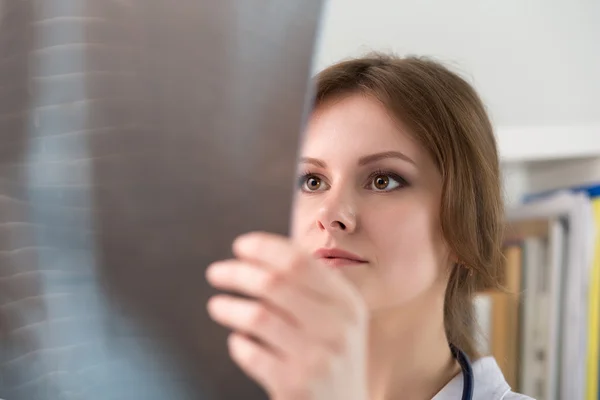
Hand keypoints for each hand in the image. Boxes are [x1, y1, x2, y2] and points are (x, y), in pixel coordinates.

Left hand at [205, 231, 368, 399]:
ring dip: (228, 307)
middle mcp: (337, 327)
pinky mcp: (296, 385)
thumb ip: (311, 285)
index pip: (299, 260)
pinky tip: (239, 341)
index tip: (240, 246)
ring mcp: (317, 358)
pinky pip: (251, 353)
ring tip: (216, 305)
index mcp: (347, 302)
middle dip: (236, 272)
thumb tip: (259, 251)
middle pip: (273, 282)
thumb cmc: (331, 354)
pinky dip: (237, 343)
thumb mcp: (338, 317)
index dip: (264, 248)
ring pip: (257, 316)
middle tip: (215, 272)